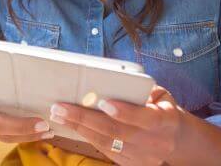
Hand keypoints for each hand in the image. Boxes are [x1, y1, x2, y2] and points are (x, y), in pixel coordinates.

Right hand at [0, 69, 54, 142]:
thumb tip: (0, 72)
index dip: (20, 125)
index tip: (39, 121)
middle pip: (3, 135)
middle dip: (29, 134)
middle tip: (49, 128)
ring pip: (1, 139)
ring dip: (24, 137)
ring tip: (45, 132)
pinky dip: (13, 135)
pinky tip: (26, 130)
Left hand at [49, 85, 191, 164]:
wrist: (175, 136)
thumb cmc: (159, 105)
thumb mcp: (158, 93)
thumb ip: (139, 88)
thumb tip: (111, 77)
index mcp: (166, 120)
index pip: (145, 118)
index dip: (124, 112)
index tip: (103, 103)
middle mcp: (157, 143)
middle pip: (117, 132)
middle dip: (85, 118)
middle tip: (61, 107)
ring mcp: (145, 157)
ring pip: (107, 144)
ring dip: (79, 128)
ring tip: (59, 114)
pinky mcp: (133, 164)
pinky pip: (106, 151)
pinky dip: (86, 136)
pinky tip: (70, 125)